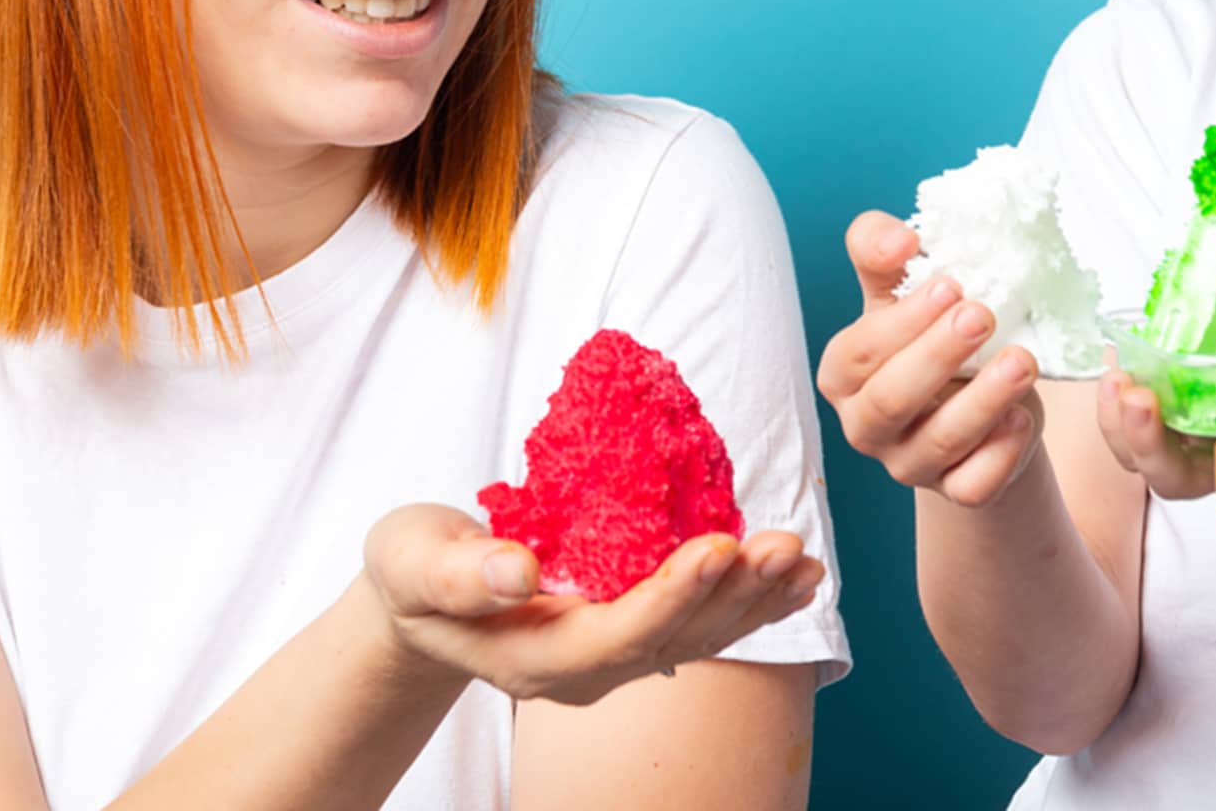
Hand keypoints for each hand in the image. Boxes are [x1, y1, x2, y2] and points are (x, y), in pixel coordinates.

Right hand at [361, 505, 823, 704]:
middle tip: (783, 547)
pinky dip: (748, 597)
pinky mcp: (631, 629)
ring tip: (803, 560)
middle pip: (673, 638)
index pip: (617, 635)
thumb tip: (518, 571)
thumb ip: (459, 572)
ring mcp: (613, 654)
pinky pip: (700, 619)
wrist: (423, 601)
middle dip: (732, 593)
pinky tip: (795, 575)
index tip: (718, 547)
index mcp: (534, 656)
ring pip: (698, 635)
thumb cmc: (412, 571)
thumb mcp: (412, 561)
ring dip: (754, 598)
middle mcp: (586, 668)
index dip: (672, 595)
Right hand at [815, 211, 1044, 508]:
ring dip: (982, 401)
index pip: (857, 353)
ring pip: (938, 444)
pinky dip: (1000, 453)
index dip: (901, 322)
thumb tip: (900, 240)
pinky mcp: (957, 490)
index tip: (950, 284)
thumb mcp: (900, 288)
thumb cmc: (930, 332)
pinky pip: (974, 485)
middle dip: (937, 357)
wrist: (978, 391)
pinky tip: (1022, 417)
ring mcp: (909, 464)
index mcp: (844, 374)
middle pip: (890, 401)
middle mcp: (866, 425)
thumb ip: (883, 250)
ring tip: (1021, 361)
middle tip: (982, 315)